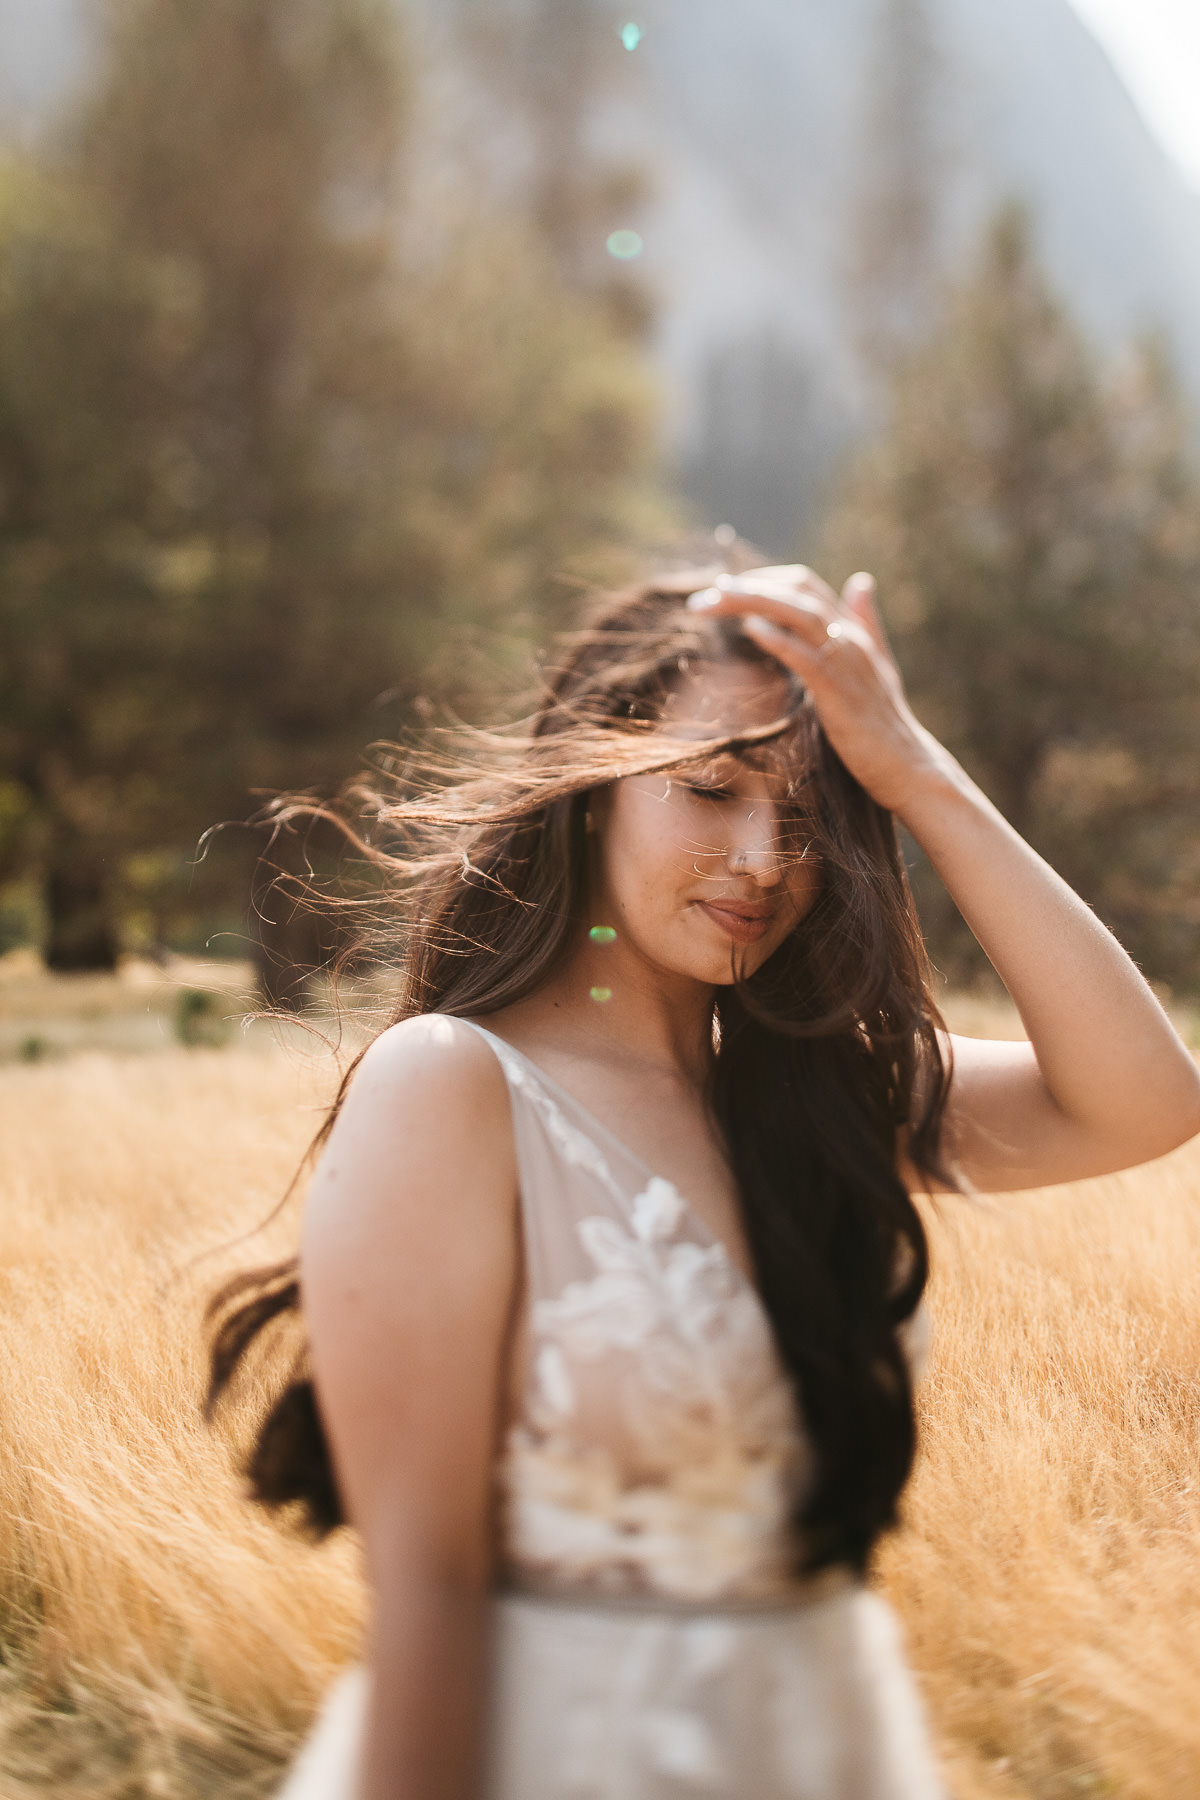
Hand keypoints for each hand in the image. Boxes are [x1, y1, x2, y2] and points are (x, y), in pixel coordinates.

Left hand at [688, 565, 953, 816]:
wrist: (908, 766)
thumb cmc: (884, 723)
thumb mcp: (875, 666)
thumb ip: (865, 623)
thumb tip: (861, 580)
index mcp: (853, 630)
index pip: (804, 585)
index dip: (763, 580)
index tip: (724, 589)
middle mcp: (851, 637)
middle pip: (797, 590)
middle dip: (748, 587)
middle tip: (704, 597)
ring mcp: (847, 661)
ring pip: (799, 613)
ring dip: (754, 601)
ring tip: (715, 600)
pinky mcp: (840, 691)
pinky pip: (806, 656)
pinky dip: (779, 639)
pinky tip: (751, 629)